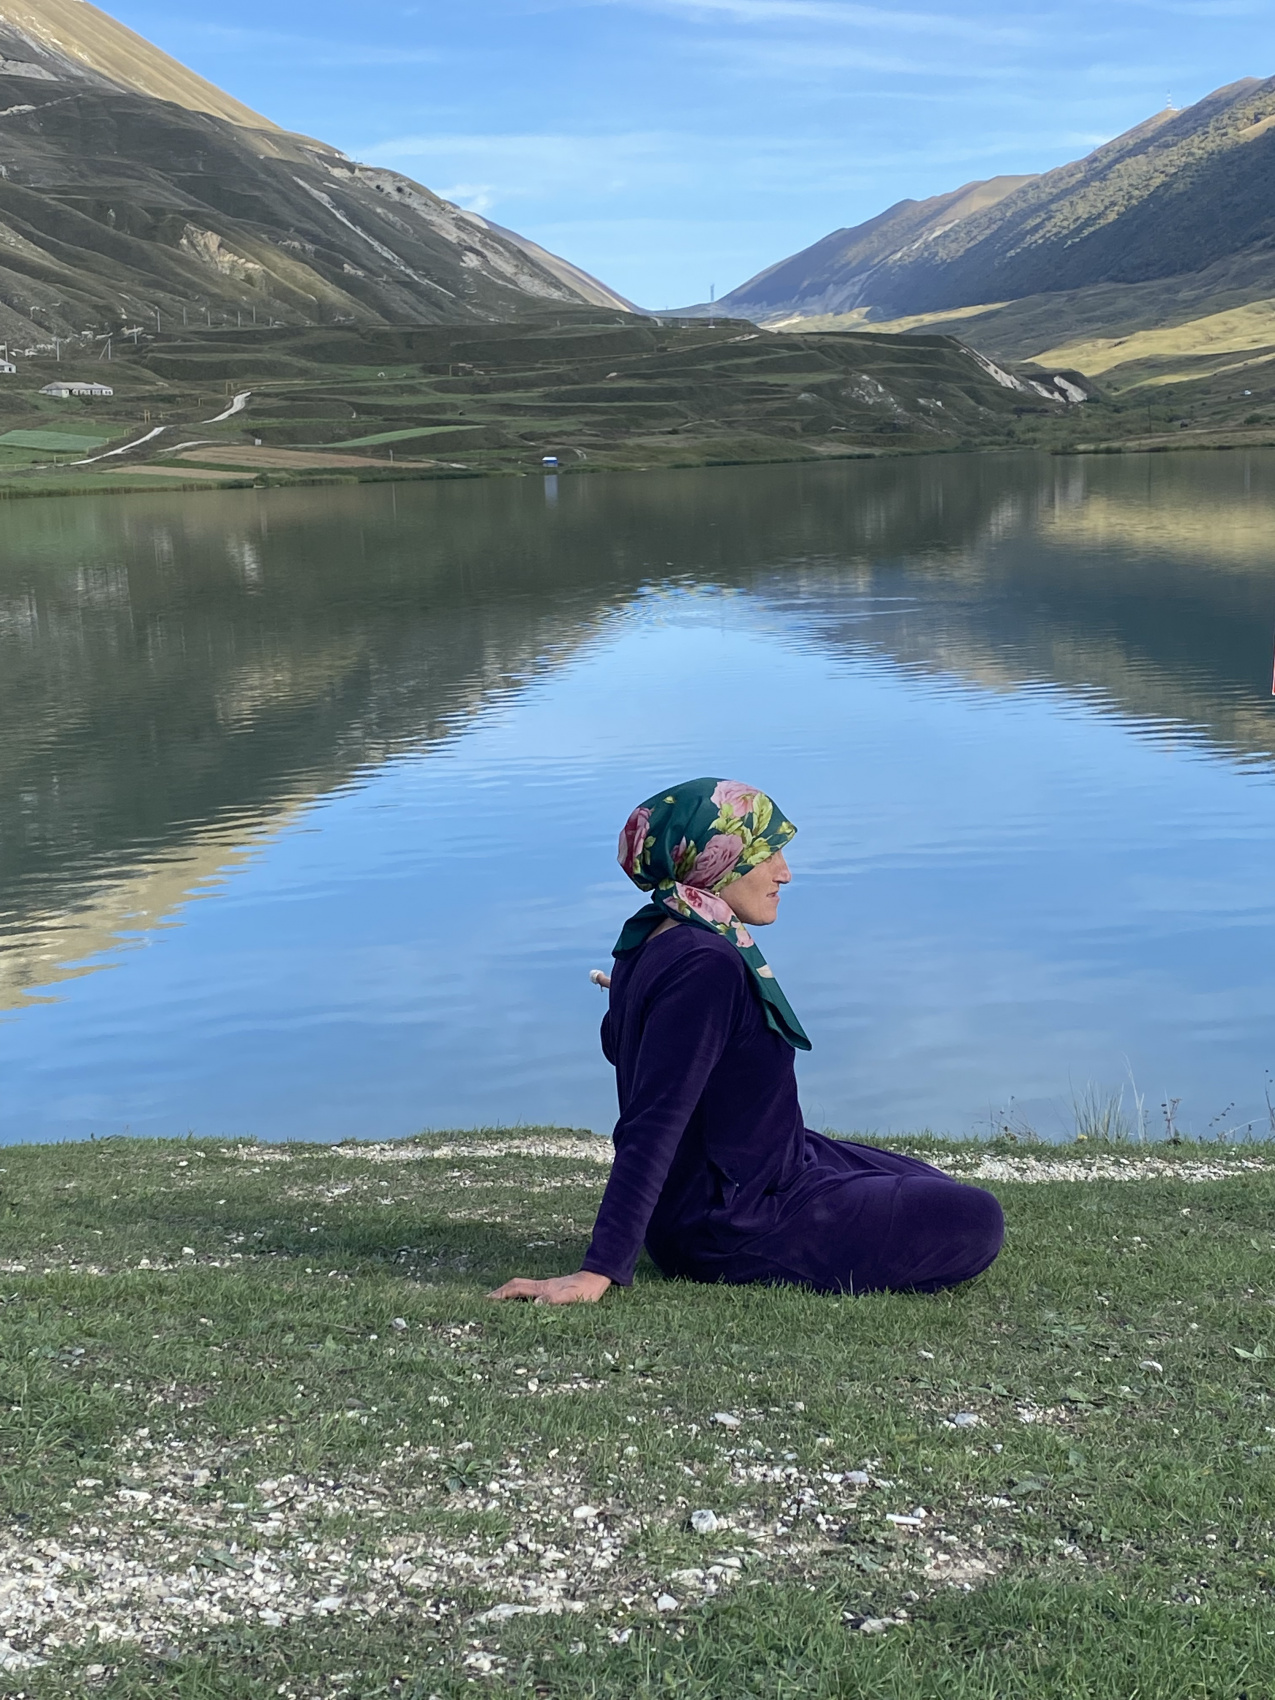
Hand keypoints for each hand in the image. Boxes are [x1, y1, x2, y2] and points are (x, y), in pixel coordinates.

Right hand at [487, 1270, 611, 1303]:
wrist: (596, 1279)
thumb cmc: (585, 1291)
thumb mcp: (572, 1297)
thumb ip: (555, 1299)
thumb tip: (536, 1304)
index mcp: (542, 1287)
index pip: (516, 1289)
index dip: (500, 1295)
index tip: (485, 1301)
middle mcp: (540, 1286)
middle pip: (514, 1286)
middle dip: (498, 1293)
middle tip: (484, 1303)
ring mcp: (544, 1287)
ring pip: (519, 1288)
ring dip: (506, 1294)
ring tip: (495, 1304)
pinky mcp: (549, 1290)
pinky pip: (527, 1292)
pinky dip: (516, 1296)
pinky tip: (518, 1304)